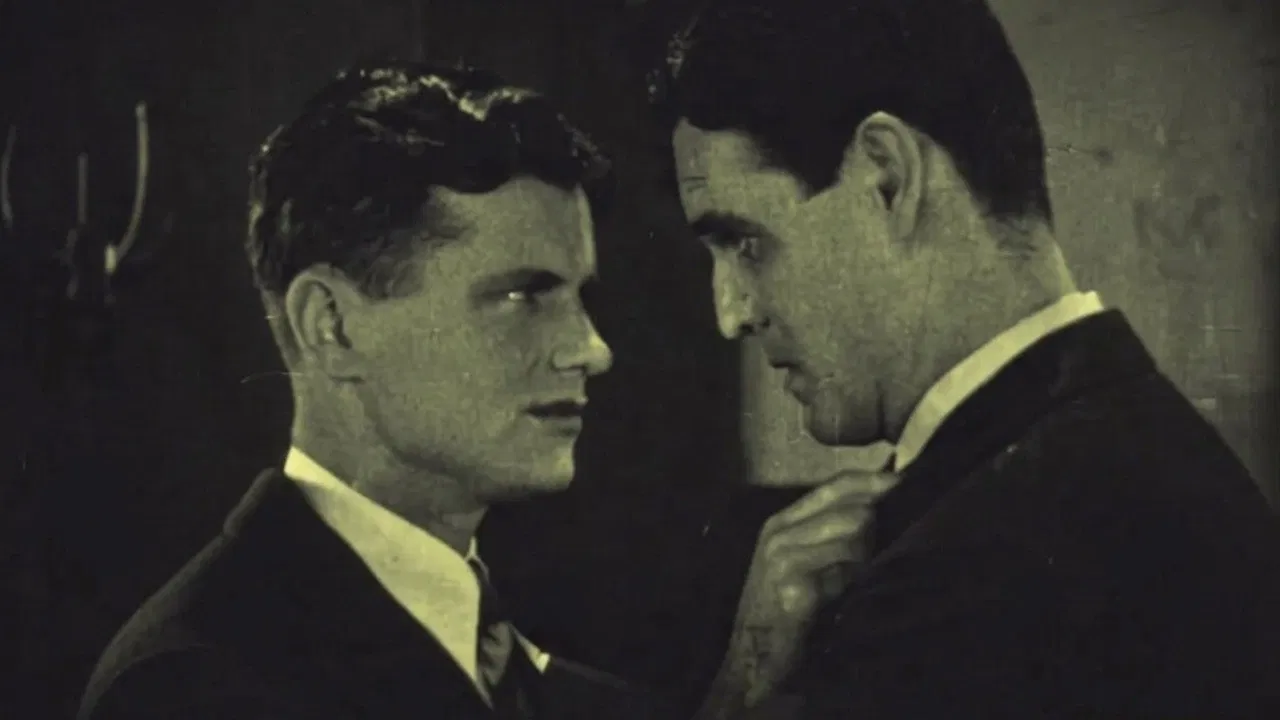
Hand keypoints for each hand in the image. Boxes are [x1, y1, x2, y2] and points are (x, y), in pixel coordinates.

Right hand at [722, 470, 898, 708]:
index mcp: (781, 521)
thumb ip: (832, 535)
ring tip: (859, 576)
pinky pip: (847, 569)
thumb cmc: (784, 611)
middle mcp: (779, 532)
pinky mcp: (794, 586)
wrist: (754, 655)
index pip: (836, 485)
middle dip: (876, 524)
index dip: (873, 480)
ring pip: (853, 534)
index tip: (904, 480)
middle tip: (881, 546)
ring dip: (867, 555)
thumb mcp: (804, 564)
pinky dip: (855, 580)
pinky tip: (846, 594)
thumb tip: (879, 510)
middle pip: (851, 507)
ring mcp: (784, 557)